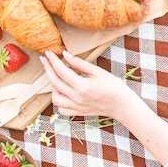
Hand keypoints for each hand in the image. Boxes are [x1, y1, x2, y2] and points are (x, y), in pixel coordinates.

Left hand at [40, 50, 167, 164]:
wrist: (122, 105)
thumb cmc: (114, 87)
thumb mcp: (98, 72)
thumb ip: (80, 64)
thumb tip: (65, 55)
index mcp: (82, 86)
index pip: (61, 71)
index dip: (53, 61)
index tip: (48, 53)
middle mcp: (77, 98)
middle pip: (55, 82)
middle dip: (48, 69)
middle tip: (45, 60)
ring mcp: (76, 107)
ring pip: (55, 97)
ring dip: (53, 86)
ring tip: (57, 77)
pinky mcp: (78, 113)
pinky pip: (61, 109)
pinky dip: (59, 101)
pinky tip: (63, 92)